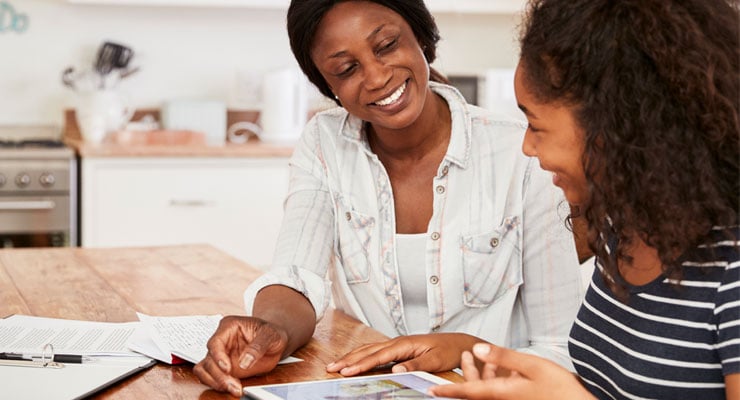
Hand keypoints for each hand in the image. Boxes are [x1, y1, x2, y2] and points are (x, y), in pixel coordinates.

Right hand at [193, 315, 288, 396]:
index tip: (227, 369)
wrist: (275, 341)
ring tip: (233, 388)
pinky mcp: (222, 368)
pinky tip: (231, 387)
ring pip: (205, 369)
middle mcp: (221, 341)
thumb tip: (245, 362)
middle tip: (233, 385)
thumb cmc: (271, 333)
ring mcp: (220, 355)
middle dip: (219, 375)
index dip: (218, 357)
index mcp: (229, 326)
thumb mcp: (270, 335)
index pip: (215, 342)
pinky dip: (217, 384)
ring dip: (215, 382)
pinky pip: (210, 377)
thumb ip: (258, 346)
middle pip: (209, 359)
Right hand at [326, 333, 478, 375]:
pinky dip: (362, 356)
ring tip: (336, 365)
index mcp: (404, 344)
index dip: (360, 364)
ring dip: (351, 357)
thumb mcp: (435, 360)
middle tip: (330, 368)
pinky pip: (375, 352)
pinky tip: (355, 361)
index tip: (345, 371)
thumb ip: (415, 365)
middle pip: (368, 351)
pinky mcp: (399, 348)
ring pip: (369, 350)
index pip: (378, 356)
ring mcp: (397, 344)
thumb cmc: (449, 350)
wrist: (459, 343)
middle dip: (348, 359)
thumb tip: (395, 369)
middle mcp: (398, 342)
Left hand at [428, 343, 593, 399]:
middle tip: (461, 356)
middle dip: (467, 373)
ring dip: (481, 373)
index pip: (468, 391)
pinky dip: (496, 378)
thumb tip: (478, 349)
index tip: (431, 390)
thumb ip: (504, 357)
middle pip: (477, 389)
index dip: (448, 390)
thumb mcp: (532, 366)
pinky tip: (502, 368)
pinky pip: (501, 391)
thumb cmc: (562, 390)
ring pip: (489, 389)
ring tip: (473, 355)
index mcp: (503, 393)